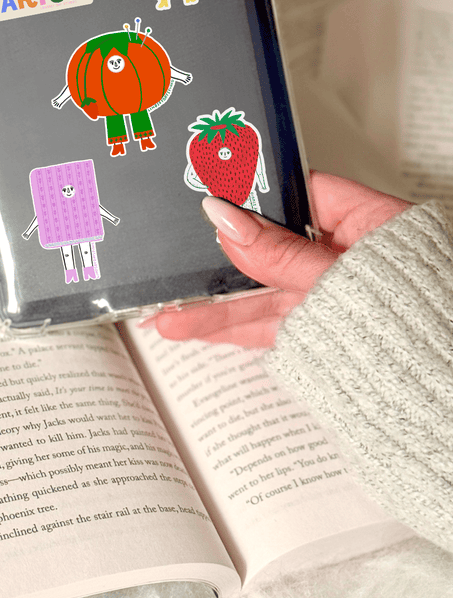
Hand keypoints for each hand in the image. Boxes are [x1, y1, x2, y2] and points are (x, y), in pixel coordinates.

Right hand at [154, 172, 410, 347]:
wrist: (440, 405)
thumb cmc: (420, 330)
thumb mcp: (338, 281)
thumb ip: (280, 254)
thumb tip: (227, 219)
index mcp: (369, 220)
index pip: (298, 192)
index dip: (251, 193)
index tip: (207, 192)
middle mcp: (346, 256)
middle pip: (269, 246)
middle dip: (217, 259)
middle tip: (173, 260)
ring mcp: (330, 295)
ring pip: (261, 292)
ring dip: (213, 305)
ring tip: (171, 313)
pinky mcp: (318, 332)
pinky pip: (268, 324)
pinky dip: (231, 328)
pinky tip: (194, 328)